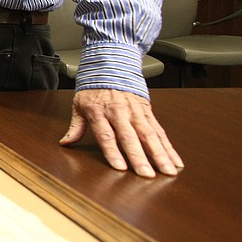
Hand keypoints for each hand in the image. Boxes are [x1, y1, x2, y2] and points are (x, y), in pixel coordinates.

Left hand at [62, 89, 183, 177]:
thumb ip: (75, 126)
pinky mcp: (148, 113)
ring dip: (160, 154)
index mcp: (100, 112)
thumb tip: (65, 143)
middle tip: (147, 175)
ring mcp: (136, 113)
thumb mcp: (79, 105)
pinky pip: (160, 131)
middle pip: (131, 137)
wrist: (110, 67)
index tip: (120, 167)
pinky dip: (169, 147)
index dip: (113, 151)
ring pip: (149, 135)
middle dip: (139, 157)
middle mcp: (119, 113)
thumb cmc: (93, 90)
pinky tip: (175, 161)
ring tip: (168, 171)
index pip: (106, 135)